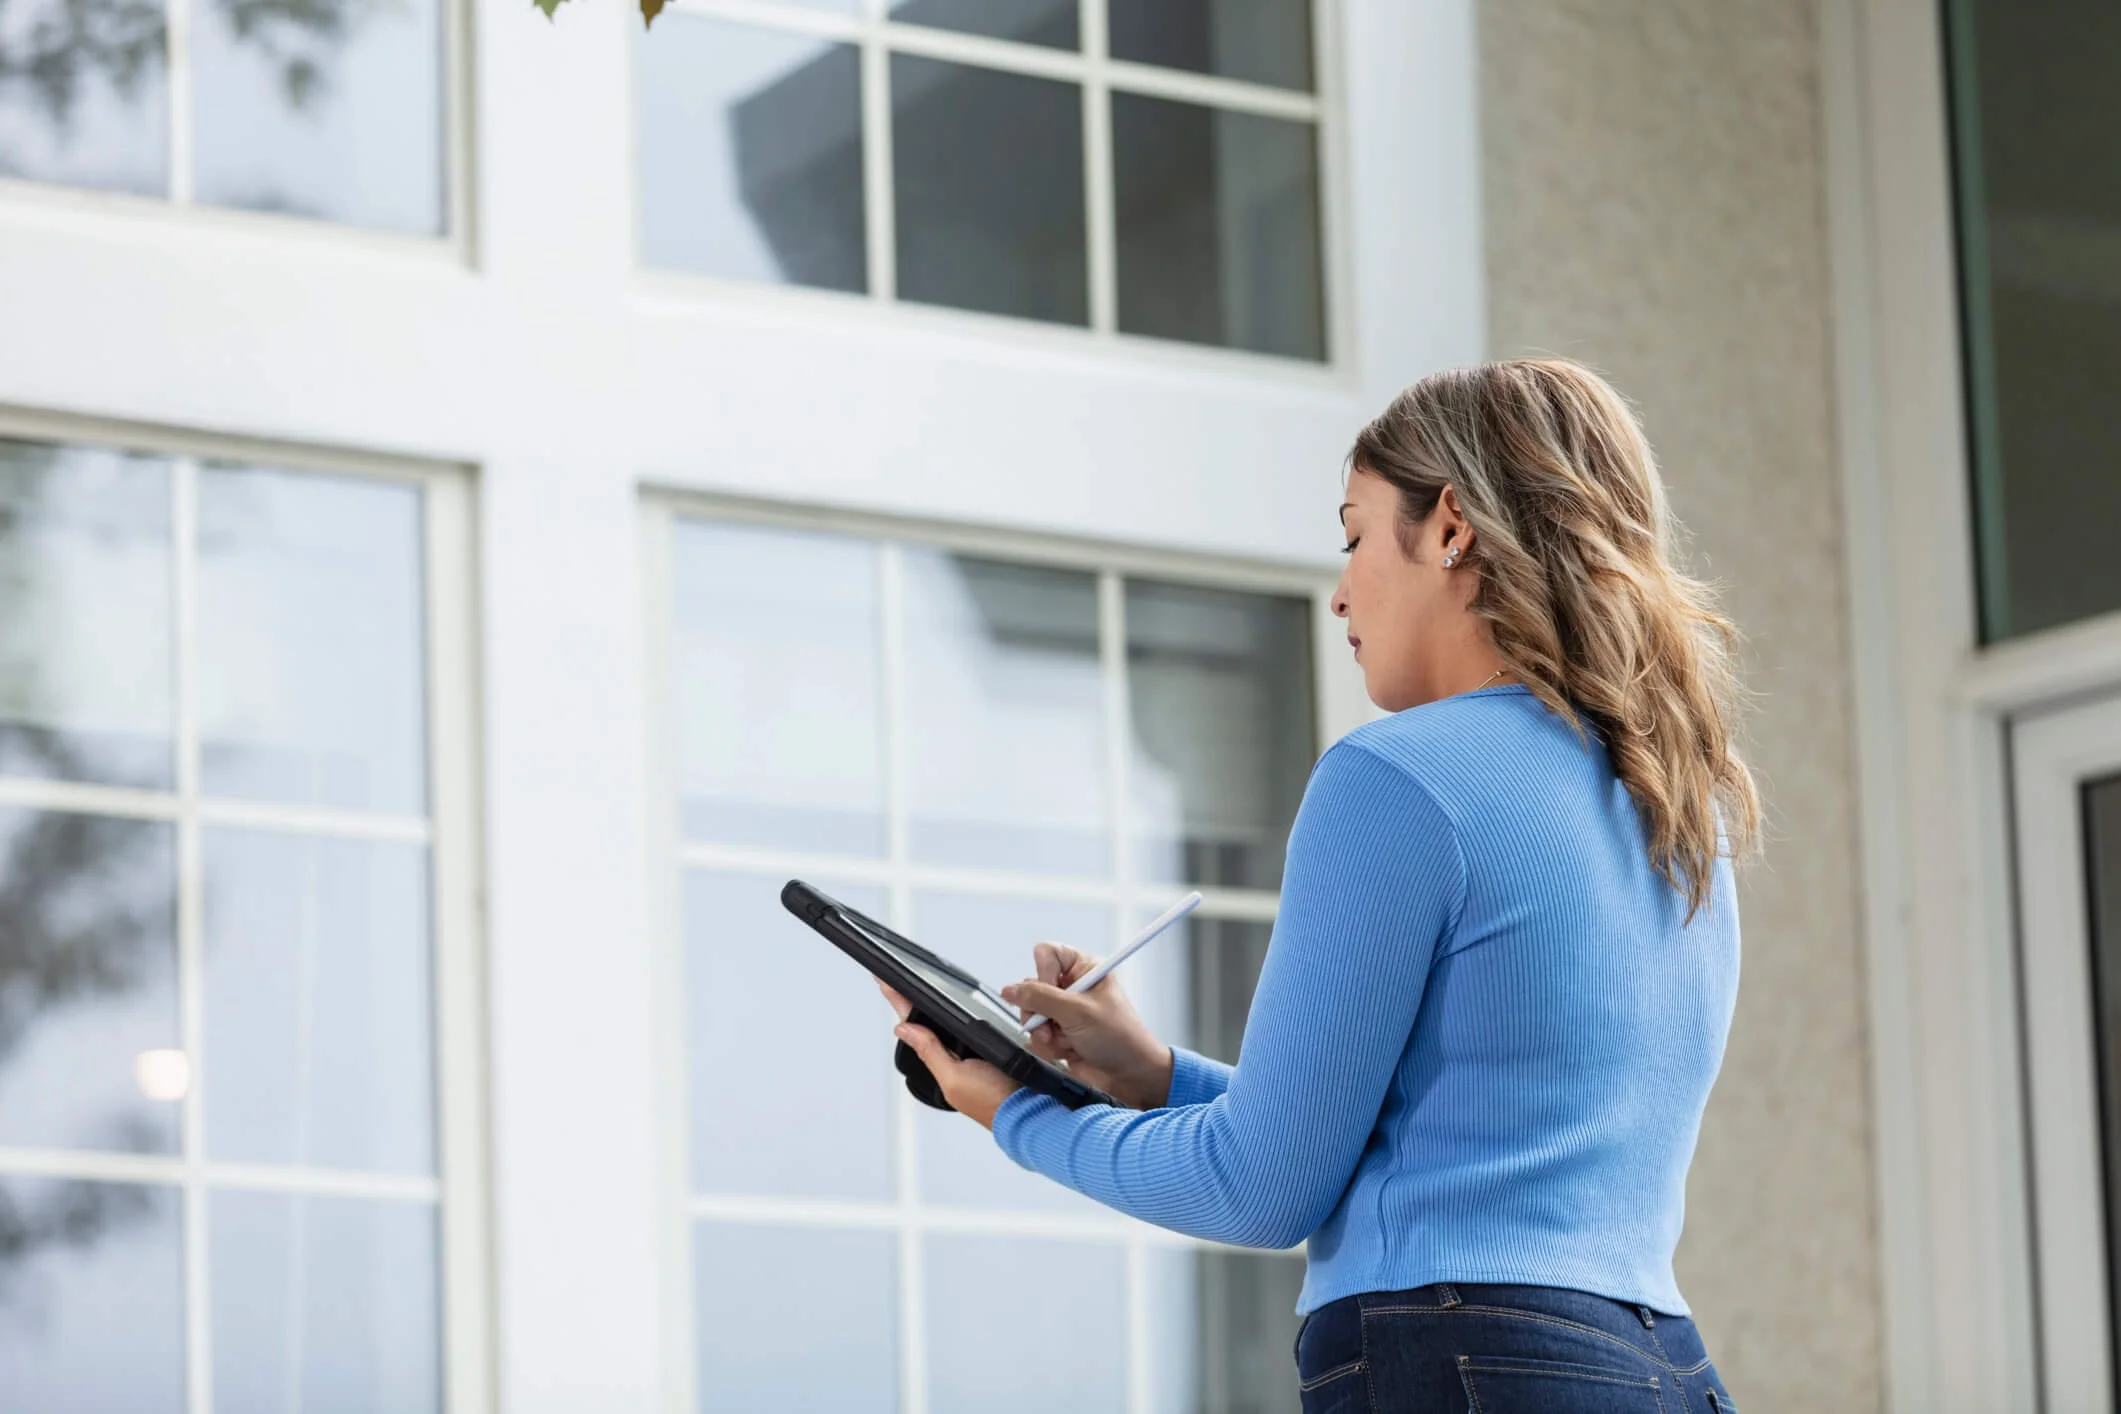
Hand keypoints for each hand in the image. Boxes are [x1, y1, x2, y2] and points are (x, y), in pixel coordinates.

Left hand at [876, 980, 1021, 1129]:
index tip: (884, 982)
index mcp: (941, 1063)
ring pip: (952, 1021)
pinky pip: (974, 1024)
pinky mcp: (993, 1046)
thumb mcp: (955, 1077)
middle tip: (893, 979)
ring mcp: (974, 1051)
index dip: (900, 1004)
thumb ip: (930, 1052)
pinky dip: (966, 1012)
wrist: (1030, 1109)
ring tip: (912, 987)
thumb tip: (904, 1030)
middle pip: (930, 1021)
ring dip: (937, 1004)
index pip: (914, 1027)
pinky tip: (956, 1002)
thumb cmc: (994, 1102)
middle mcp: (955, 1056)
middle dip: (914, 1002)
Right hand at [1000, 943, 1174, 1109]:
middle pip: (1032, 988)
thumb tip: (1010, 990)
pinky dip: (1052, 1047)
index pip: (1047, 954)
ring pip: (1032, 1015)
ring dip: (1046, 1033)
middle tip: (1051, 1026)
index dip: (1042, 973)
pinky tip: (1070, 1051)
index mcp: (1085, 969)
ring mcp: (1066, 1012)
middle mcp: (1074, 987)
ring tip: (1066, 1042)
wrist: (1131, 1075)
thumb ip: (1040, 998)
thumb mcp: (1078, 1011)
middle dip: (1040, 1013)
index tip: (1049, 995)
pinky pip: (1039, 1036)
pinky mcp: (1061, 1034)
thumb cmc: (1121, 1037)